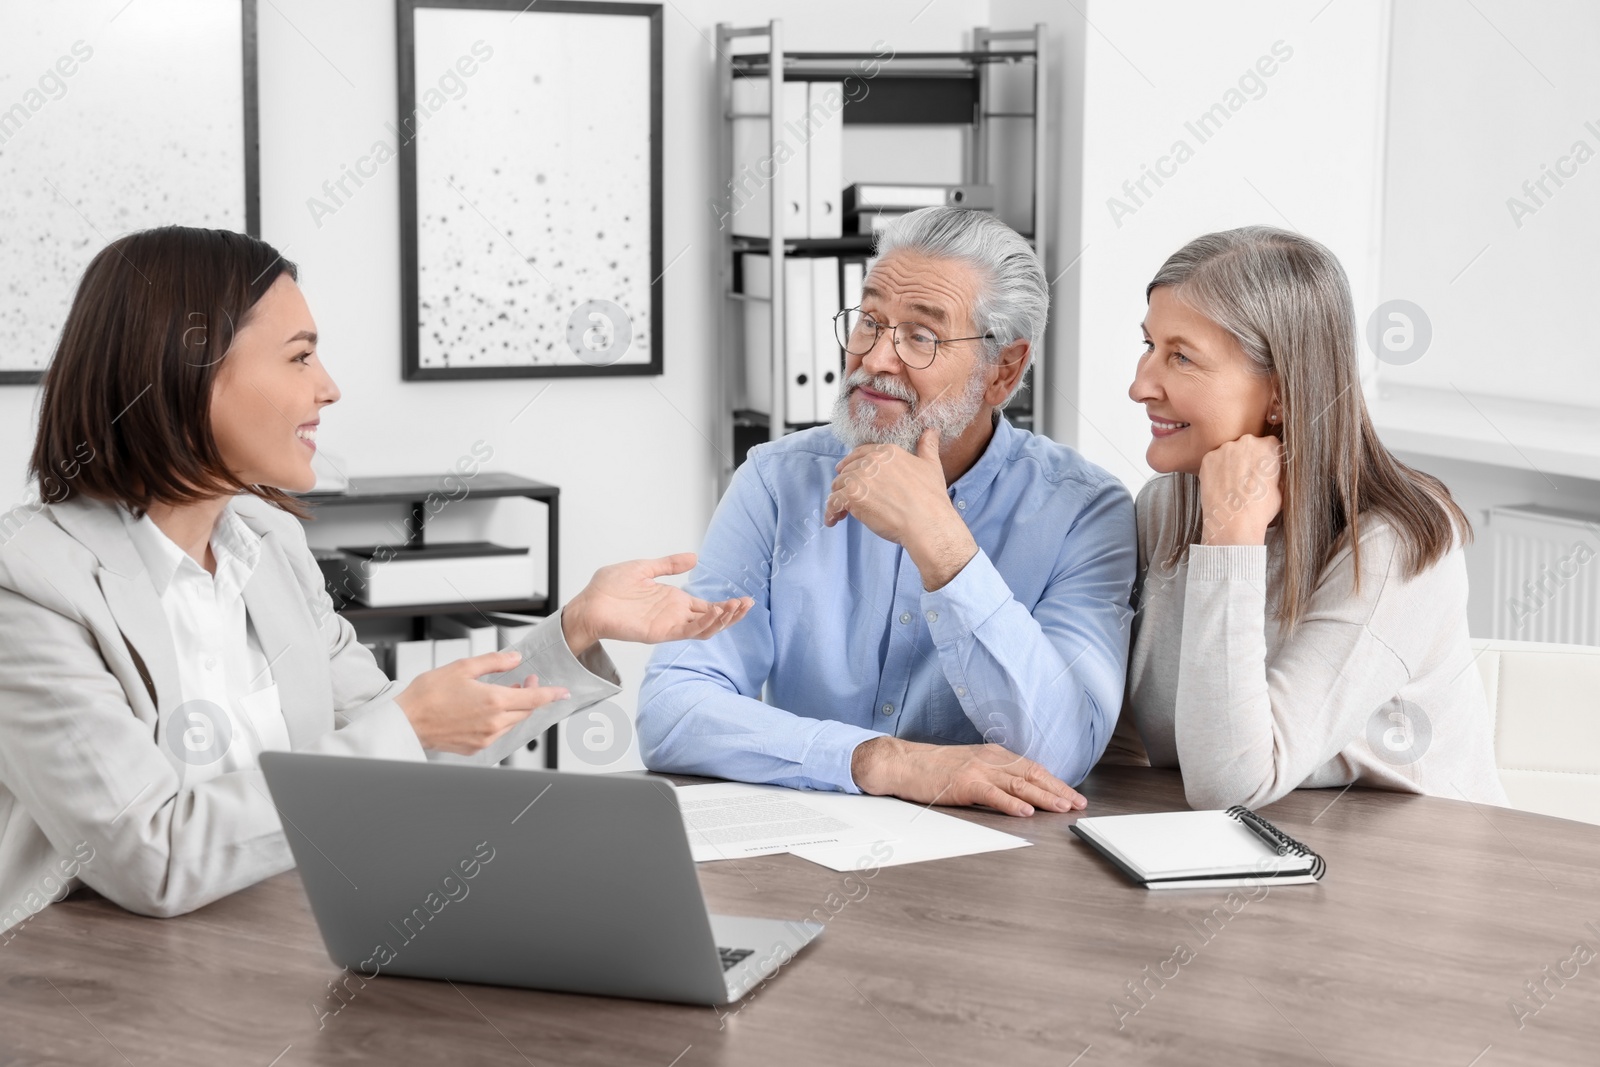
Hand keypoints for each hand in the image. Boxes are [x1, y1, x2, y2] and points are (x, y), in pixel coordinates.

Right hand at [394, 649, 569, 754]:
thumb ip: (494, 662)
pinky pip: (497, 733)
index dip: (551, 694)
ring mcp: (485, 738)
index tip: (563, 692)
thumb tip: (514, 658)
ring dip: (514, 707)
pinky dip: (499, 720)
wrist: (406, 721)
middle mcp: (493, 724)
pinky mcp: (475, 747)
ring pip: (512, 722)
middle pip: (525, 711)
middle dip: (530, 695)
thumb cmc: (428, 695)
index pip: (534, 698)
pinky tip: (488, 709)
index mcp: (493, 702)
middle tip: (525, 680)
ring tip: (504, 692)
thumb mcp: (462, 667)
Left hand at [561, 553, 751, 655]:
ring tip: (737, 608)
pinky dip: (703, 624)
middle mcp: (674, 614)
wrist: (588, 603)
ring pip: (703, 628)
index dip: (725, 605)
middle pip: (711, 619)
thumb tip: (694, 557)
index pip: (706, 606)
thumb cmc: (608, 588)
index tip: (743, 599)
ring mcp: (668, 625)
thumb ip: (670, 565)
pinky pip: (687, 632)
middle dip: (731, 614)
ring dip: (722, 620)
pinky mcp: (660, 632)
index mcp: (672, 601)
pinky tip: (715, 614)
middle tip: (748, 604)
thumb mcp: (645, 568)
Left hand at [824, 428, 977, 589]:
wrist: (927, 523)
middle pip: (848, 471)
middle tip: (847, 499)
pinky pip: (833, 503)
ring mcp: (860, 478)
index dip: (852, 463)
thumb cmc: (931, 499)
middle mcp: (872, 461)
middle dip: (845, 484)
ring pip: (838, 486)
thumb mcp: (932, 466)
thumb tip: (932, 431)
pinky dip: (830, 512)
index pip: (861, 453)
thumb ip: (927, 447)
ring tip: (840, 513)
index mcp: (888, 452)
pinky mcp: (852, 497)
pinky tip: (833, 521)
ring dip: (837, 499)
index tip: (846, 472)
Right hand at [850, 736, 1085, 816]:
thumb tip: (1019, 792)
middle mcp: (990, 759)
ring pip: (1018, 785)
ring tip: (1062, 808)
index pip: (1032, 768)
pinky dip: (1012, 804)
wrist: (903, 763)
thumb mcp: (969, 765)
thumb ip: (993, 774)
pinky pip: (993, 795)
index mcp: (993, 754)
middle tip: (1079, 804)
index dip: (1055, 782)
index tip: (1073, 795)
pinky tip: (1026, 812)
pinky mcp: (964, 783)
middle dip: (1058, 791)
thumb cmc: (933, 768)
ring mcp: (977, 770)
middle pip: (1032, 775)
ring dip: (1044, 798)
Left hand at [1198, 434, 1281, 545]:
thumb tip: (1275, 469)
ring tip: (1233, 485)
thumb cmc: (1262, 509)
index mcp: (1271, 446)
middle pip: (1248, 445)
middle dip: (1247, 458)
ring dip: (1231, 463)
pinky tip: (1221, 485)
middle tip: (1246, 479)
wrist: (1235, 522)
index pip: (1270, 445)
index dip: (1266, 459)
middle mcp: (1248, 441)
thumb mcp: (1283, 488)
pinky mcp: (1208, 458)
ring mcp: (1226, 448)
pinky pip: (1213, 460)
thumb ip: (1278, 471)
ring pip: (1229, 452)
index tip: (1262, 470)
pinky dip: (1216, 470)